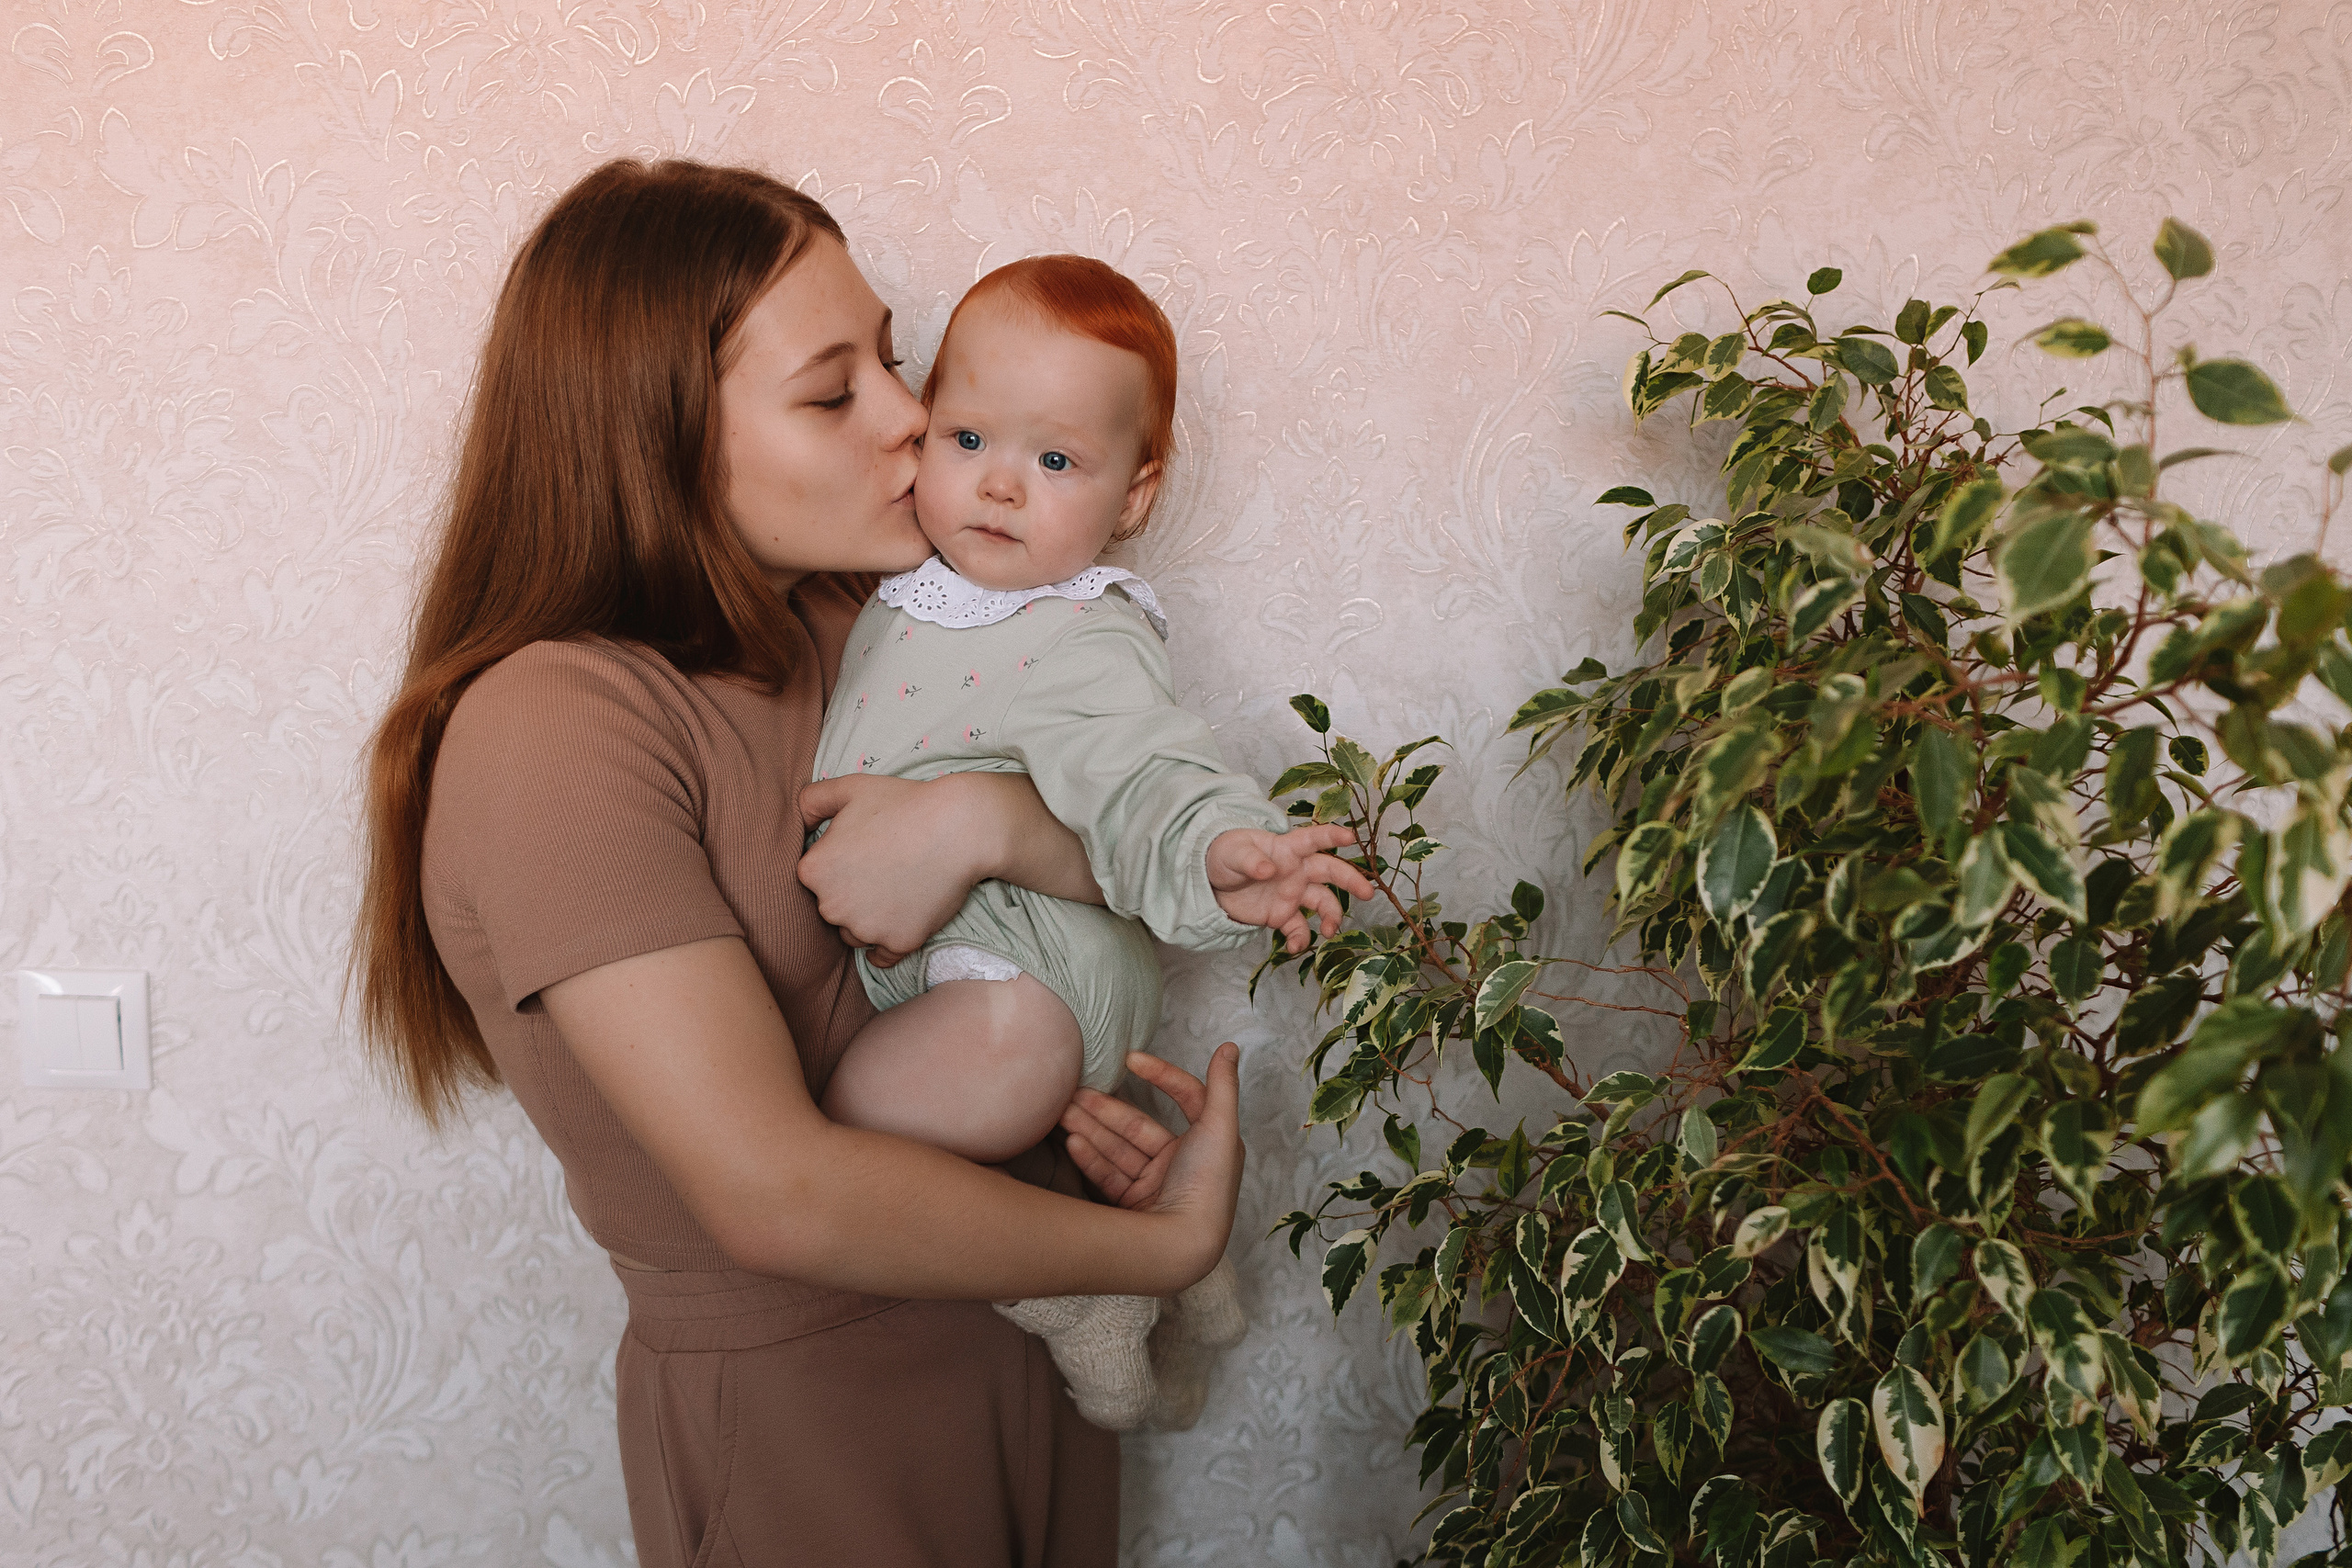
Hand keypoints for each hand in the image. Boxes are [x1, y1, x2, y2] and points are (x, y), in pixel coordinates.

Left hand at [797, 774, 979, 966]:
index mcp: (813, 871)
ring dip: (870, 920)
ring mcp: (865, 928)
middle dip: (852, 895)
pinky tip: (900, 920)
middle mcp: (831, 906)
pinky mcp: (897, 943)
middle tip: (884, 868)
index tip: (864, 852)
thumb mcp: (850, 787)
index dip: (840, 865)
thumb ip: (811, 799)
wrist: (959, 828)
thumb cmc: (904, 803)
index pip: (816, 880)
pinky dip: (888, 943)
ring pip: (856, 933)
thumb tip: (797, 819)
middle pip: (833, 910)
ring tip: (899, 888)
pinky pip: (882, 957)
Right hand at [1060, 1048, 1244, 1257]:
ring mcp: (1156, 1186)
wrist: (1183, 1246)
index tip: (1131, 1059)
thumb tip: (1230, 1047)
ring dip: (1091, 1128)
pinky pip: (1108, 1175)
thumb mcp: (1220, 1128)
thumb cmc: (1206, 1186)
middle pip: (1139, 1126)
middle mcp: (1184, 1163)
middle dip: (1107, 1107)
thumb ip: (1222, 1086)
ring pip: (1119, 1148)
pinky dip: (1090, 1158)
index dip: (1161, 1074)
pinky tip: (1072, 1142)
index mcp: (1209, 1143)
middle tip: (1074, 1091)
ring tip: (1062, 1112)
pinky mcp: (1133, 1207)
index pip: (1185, 1097)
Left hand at [1205, 824, 1376, 951]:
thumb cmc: (1227, 855)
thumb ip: (1250, 860)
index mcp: (1287, 848)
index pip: (1313, 839)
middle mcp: (1296, 870)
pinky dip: (1300, 939)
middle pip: (1330, 871)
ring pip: (1323, 902)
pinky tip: (1293, 946)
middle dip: (1350, 881)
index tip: (1350, 838)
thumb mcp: (1233, 853)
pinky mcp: (1282, 915)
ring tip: (1331, 931)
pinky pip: (1299, 928)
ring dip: (1332, 916)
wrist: (1212, 883)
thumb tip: (1268, 869)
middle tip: (1367, 893)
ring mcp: (1292, 894)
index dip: (1331, 836)